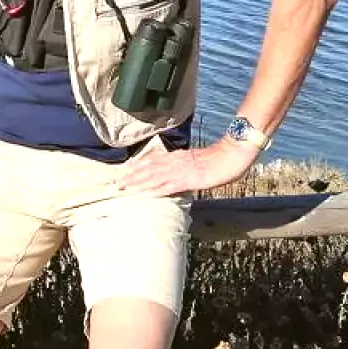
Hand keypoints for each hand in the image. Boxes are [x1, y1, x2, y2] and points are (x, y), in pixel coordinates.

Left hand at [116, 138, 258, 198]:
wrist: (233, 154)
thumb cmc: (220, 158)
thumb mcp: (197, 160)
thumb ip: (184, 165)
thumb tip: (175, 174)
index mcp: (177, 156)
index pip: (151, 161)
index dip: (135, 167)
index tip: (122, 173)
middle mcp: (175, 162)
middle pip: (147, 168)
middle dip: (130, 176)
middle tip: (114, 183)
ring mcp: (181, 170)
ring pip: (152, 176)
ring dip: (136, 183)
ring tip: (122, 188)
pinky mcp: (188, 179)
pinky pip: (166, 185)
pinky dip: (152, 189)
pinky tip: (142, 193)